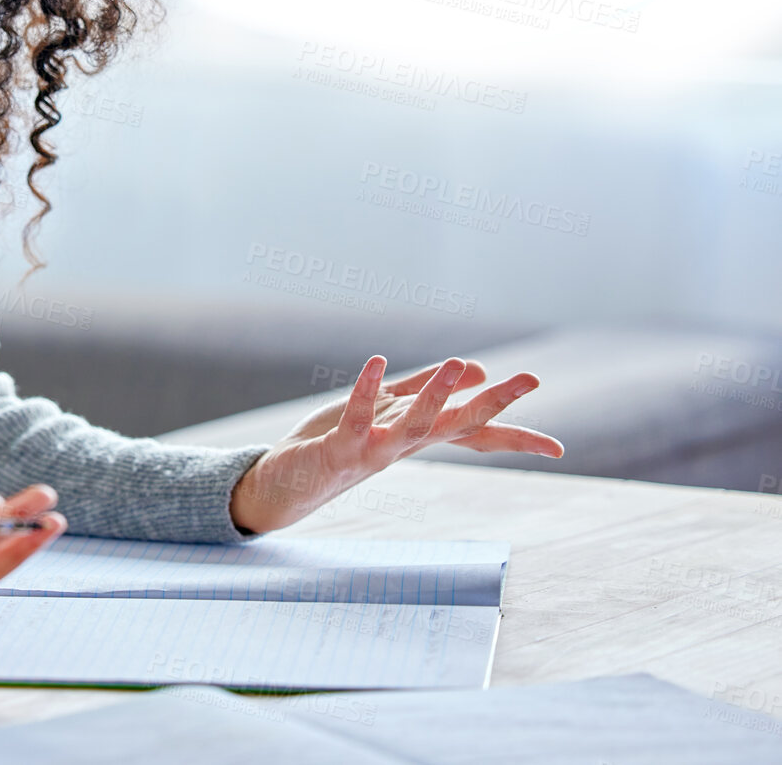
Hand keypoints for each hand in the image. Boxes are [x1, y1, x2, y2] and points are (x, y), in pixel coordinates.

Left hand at [228, 355, 563, 533]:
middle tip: (533, 378)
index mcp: (417, 437)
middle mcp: (403, 447)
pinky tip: (378, 362)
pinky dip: (368, 390)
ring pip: (413, 424)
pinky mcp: (339, 448)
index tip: (559, 449)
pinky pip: (356, 416)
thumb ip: (426, 393)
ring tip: (459, 361)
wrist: (286, 484)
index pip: (474, 436)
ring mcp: (373, 451)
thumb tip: (475, 372)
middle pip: (457, 425)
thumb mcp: (388, 414)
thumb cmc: (339, 445)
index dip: (515, 439)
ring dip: (436, 394)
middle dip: (494, 402)